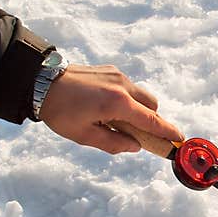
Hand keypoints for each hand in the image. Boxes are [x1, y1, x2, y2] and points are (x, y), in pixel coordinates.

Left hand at [39, 64, 183, 153]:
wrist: (39, 80)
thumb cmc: (59, 111)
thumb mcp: (84, 135)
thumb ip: (113, 143)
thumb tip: (135, 146)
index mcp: (118, 103)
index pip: (151, 121)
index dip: (167, 132)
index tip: (179, 140)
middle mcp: (122, 86)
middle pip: (152, 106)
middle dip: (150, 121)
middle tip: (133, 133)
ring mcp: (117, 75)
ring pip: (141, 95)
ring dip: (138, 109)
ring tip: (114, 119)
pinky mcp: (110, 70)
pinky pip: (129, 87)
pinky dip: (127, 99)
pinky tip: (105, 105)